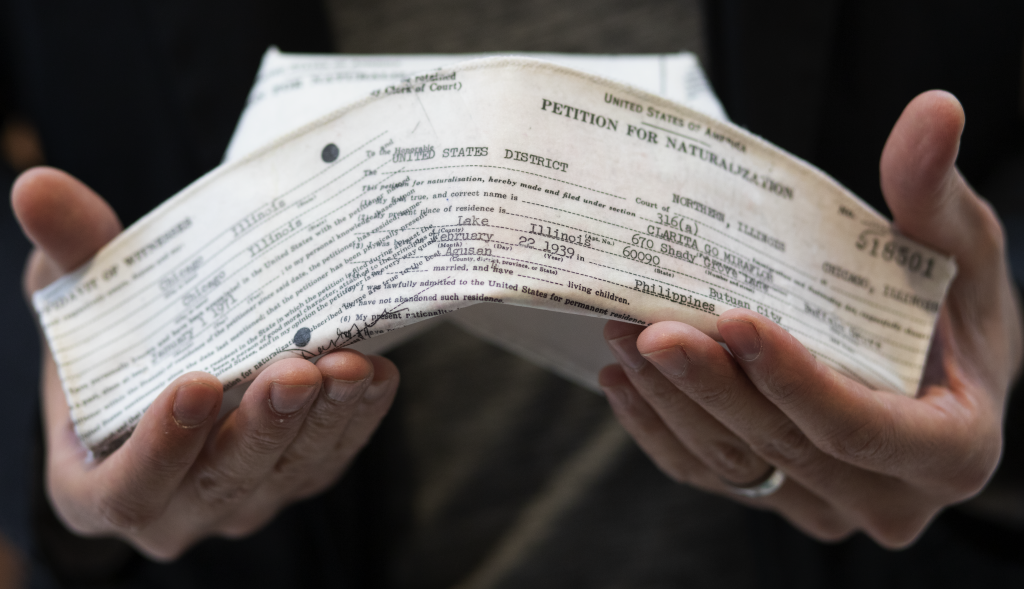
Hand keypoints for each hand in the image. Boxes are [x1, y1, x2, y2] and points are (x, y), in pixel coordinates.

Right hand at [14, 167, 400, 559]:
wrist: (175, 358)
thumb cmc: (116, 341)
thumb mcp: (83, 297)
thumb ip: (69, 253)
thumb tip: (38, 187)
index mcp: (100, 487)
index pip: (130, 488)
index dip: (163, 444)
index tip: (196, 383)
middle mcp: (180, 507)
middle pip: (225, 481)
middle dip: (264, 425)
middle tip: (294, 369)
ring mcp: (247, 496)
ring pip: (291, 471)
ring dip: (324, 420)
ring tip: (348, 364)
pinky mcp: (300, 474)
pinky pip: (334, 457)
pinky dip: (357, 418)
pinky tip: (376, 373)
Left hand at [599, 91, 1023, 547]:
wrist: (937, 372)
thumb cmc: (954, 311)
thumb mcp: (960, 252)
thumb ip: (935, 194)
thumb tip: (933, 111)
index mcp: (952, 448)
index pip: (860, 427)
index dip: (792, 378)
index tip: (731, 318)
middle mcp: (888, 497)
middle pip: (782, 446)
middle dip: (709, 384)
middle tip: (648, 325)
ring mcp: (825, 504)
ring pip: (735, 466)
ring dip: (672, 401)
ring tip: (621, 334)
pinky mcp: (779, 496)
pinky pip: (710, 474)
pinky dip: (661, 430)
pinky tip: (623, 380)